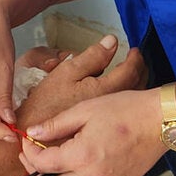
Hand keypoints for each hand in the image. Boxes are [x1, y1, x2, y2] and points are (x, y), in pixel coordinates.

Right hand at [15, 35, 146, 129]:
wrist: (35, 135)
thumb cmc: (47, 104)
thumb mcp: (66, 72)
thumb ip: (92, 56)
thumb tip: (112, 41)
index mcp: (105, 90)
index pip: (131, 70)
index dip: (135, 57)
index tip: (133, 51)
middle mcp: (113, 107)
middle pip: (137, 85)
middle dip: (139, 68)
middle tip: (136, 60)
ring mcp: (110, 120)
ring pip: (131, 99)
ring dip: (135, 83)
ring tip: (131, 74)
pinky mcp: (105, 130)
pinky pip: (123, 111)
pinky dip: (126, 98)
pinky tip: (120, 95)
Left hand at [20, 87, 165, 175]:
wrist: (161, 119)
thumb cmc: (128, 109)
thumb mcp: (85, 109)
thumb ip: (56, 125)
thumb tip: (34, 133)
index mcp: (82, 155)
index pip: (42, 165)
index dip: (29, 153)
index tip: (27, 142)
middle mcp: (94, 175)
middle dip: (41, 169)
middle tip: (37, 151)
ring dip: (63, 170)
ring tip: (62, 148)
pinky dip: (84, 171)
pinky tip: (87, 153)